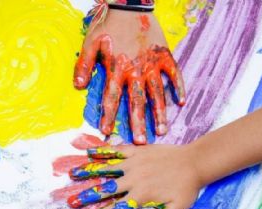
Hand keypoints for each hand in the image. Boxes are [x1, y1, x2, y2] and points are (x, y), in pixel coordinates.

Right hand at [68, 144, 200, 208]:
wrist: (195, 161)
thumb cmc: (187, 188)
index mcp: (140, 196)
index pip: (115, 208)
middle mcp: (133, 180)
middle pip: (105, 189)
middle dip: (87, 195)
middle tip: (71, 201)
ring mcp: (134, 163)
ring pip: (106, 169)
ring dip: (88, 172)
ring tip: (71, 174)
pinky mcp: (137, 151)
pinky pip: (116, 151)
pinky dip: (102, 151)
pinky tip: (89, 152)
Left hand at [74, 10, 184, 143]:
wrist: (130, 3)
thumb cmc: (108, 24)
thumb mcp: (90, 42)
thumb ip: (85, 65)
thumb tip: (79, 86)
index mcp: (117, 67)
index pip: (112, 97)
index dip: (109, 115)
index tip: (107, 132)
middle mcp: (136, 69)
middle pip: (137, 101)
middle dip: (138, 123)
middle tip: (141, 142)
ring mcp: (152, 63)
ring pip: (157, 92)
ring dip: (159, 113)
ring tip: (162, 131)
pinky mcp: (165, 55)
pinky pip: (174, 74)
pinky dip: (178, 87)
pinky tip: (182, 102)